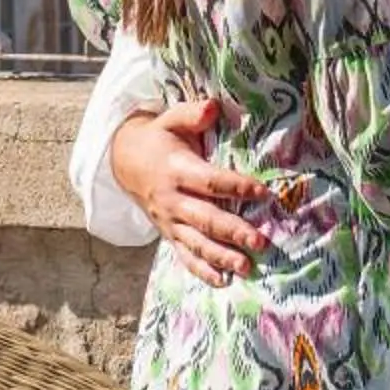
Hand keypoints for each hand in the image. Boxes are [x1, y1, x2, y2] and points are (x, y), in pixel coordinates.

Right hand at [107, 98, 268, 285]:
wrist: (125, 162)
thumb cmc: (159, 138)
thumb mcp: (169, 119)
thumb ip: (191, 114)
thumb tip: (212, 106)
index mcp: (176, 169)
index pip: (209, 181)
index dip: (236, 186)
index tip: (264, 191)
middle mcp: (172, 199)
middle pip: (205, 218)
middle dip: (233, 231)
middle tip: (260, 242)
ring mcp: (169, 221)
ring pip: (196, 243)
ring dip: (222, 257)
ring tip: (247, 267)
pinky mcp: (168, 234)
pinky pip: (184, 256)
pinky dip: (202, 271)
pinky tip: (223, 282)